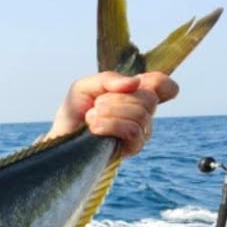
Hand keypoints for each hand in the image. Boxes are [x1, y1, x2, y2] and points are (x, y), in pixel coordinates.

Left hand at [45, 71, 178, 156]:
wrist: (62, 138)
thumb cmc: (75, 112)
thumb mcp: (85, 87)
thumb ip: (108, 79)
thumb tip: (135, 83)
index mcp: (135, 94)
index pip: (163, 85)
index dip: (161, 83)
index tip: (136, 85)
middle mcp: (143, 112)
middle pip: (149, 98)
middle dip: (117, 98)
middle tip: (96, 105)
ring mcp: (141, 131)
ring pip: (140, 114)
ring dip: (110, 112)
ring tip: (91, 117)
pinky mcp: (133, 147)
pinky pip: (133, 130)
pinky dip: (111, 125)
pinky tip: (95, 127)